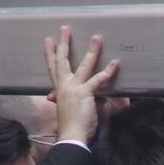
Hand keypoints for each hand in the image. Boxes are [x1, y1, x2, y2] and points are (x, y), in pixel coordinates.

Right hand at [45, 26, 117, 143]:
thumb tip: (64, 96)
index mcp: (59, 89)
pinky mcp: (86, 93)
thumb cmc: (70, 125)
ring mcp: (75, 88)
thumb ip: (66, 99)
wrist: (72, 136)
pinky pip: (98, 79)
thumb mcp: (66, 108)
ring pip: (85, 65)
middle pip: (63, 60)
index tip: (48, 40)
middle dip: (64, 43)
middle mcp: (65, 85)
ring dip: (92, 50)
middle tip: (65, 28)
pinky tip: (115, 63)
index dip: (50, 53)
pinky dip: (108, 71)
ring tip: (97, 38)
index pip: (53, 68)